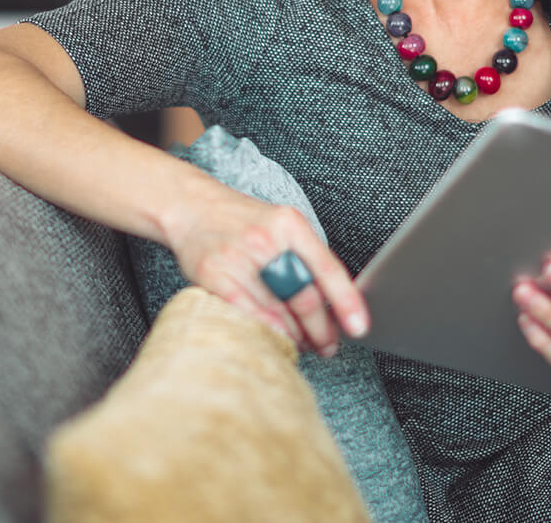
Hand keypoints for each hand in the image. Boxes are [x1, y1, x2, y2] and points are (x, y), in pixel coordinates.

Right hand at [162, 194, 369, 357]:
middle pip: (304, 296)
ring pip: (277, 311)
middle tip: (328, 345)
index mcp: (290, 224)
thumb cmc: (242, 222)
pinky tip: (277, 338)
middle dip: (321, 329)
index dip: (347, 301)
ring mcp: (237, 257)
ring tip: (303, 343)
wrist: (190, 206)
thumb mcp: (282, 225)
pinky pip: (246, 314)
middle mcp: (265, 239)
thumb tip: (335, 304)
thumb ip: (306, 258)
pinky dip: (266, 330)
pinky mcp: (212, 274)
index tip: (360, 326)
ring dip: (296, 335)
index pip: (327, 268)